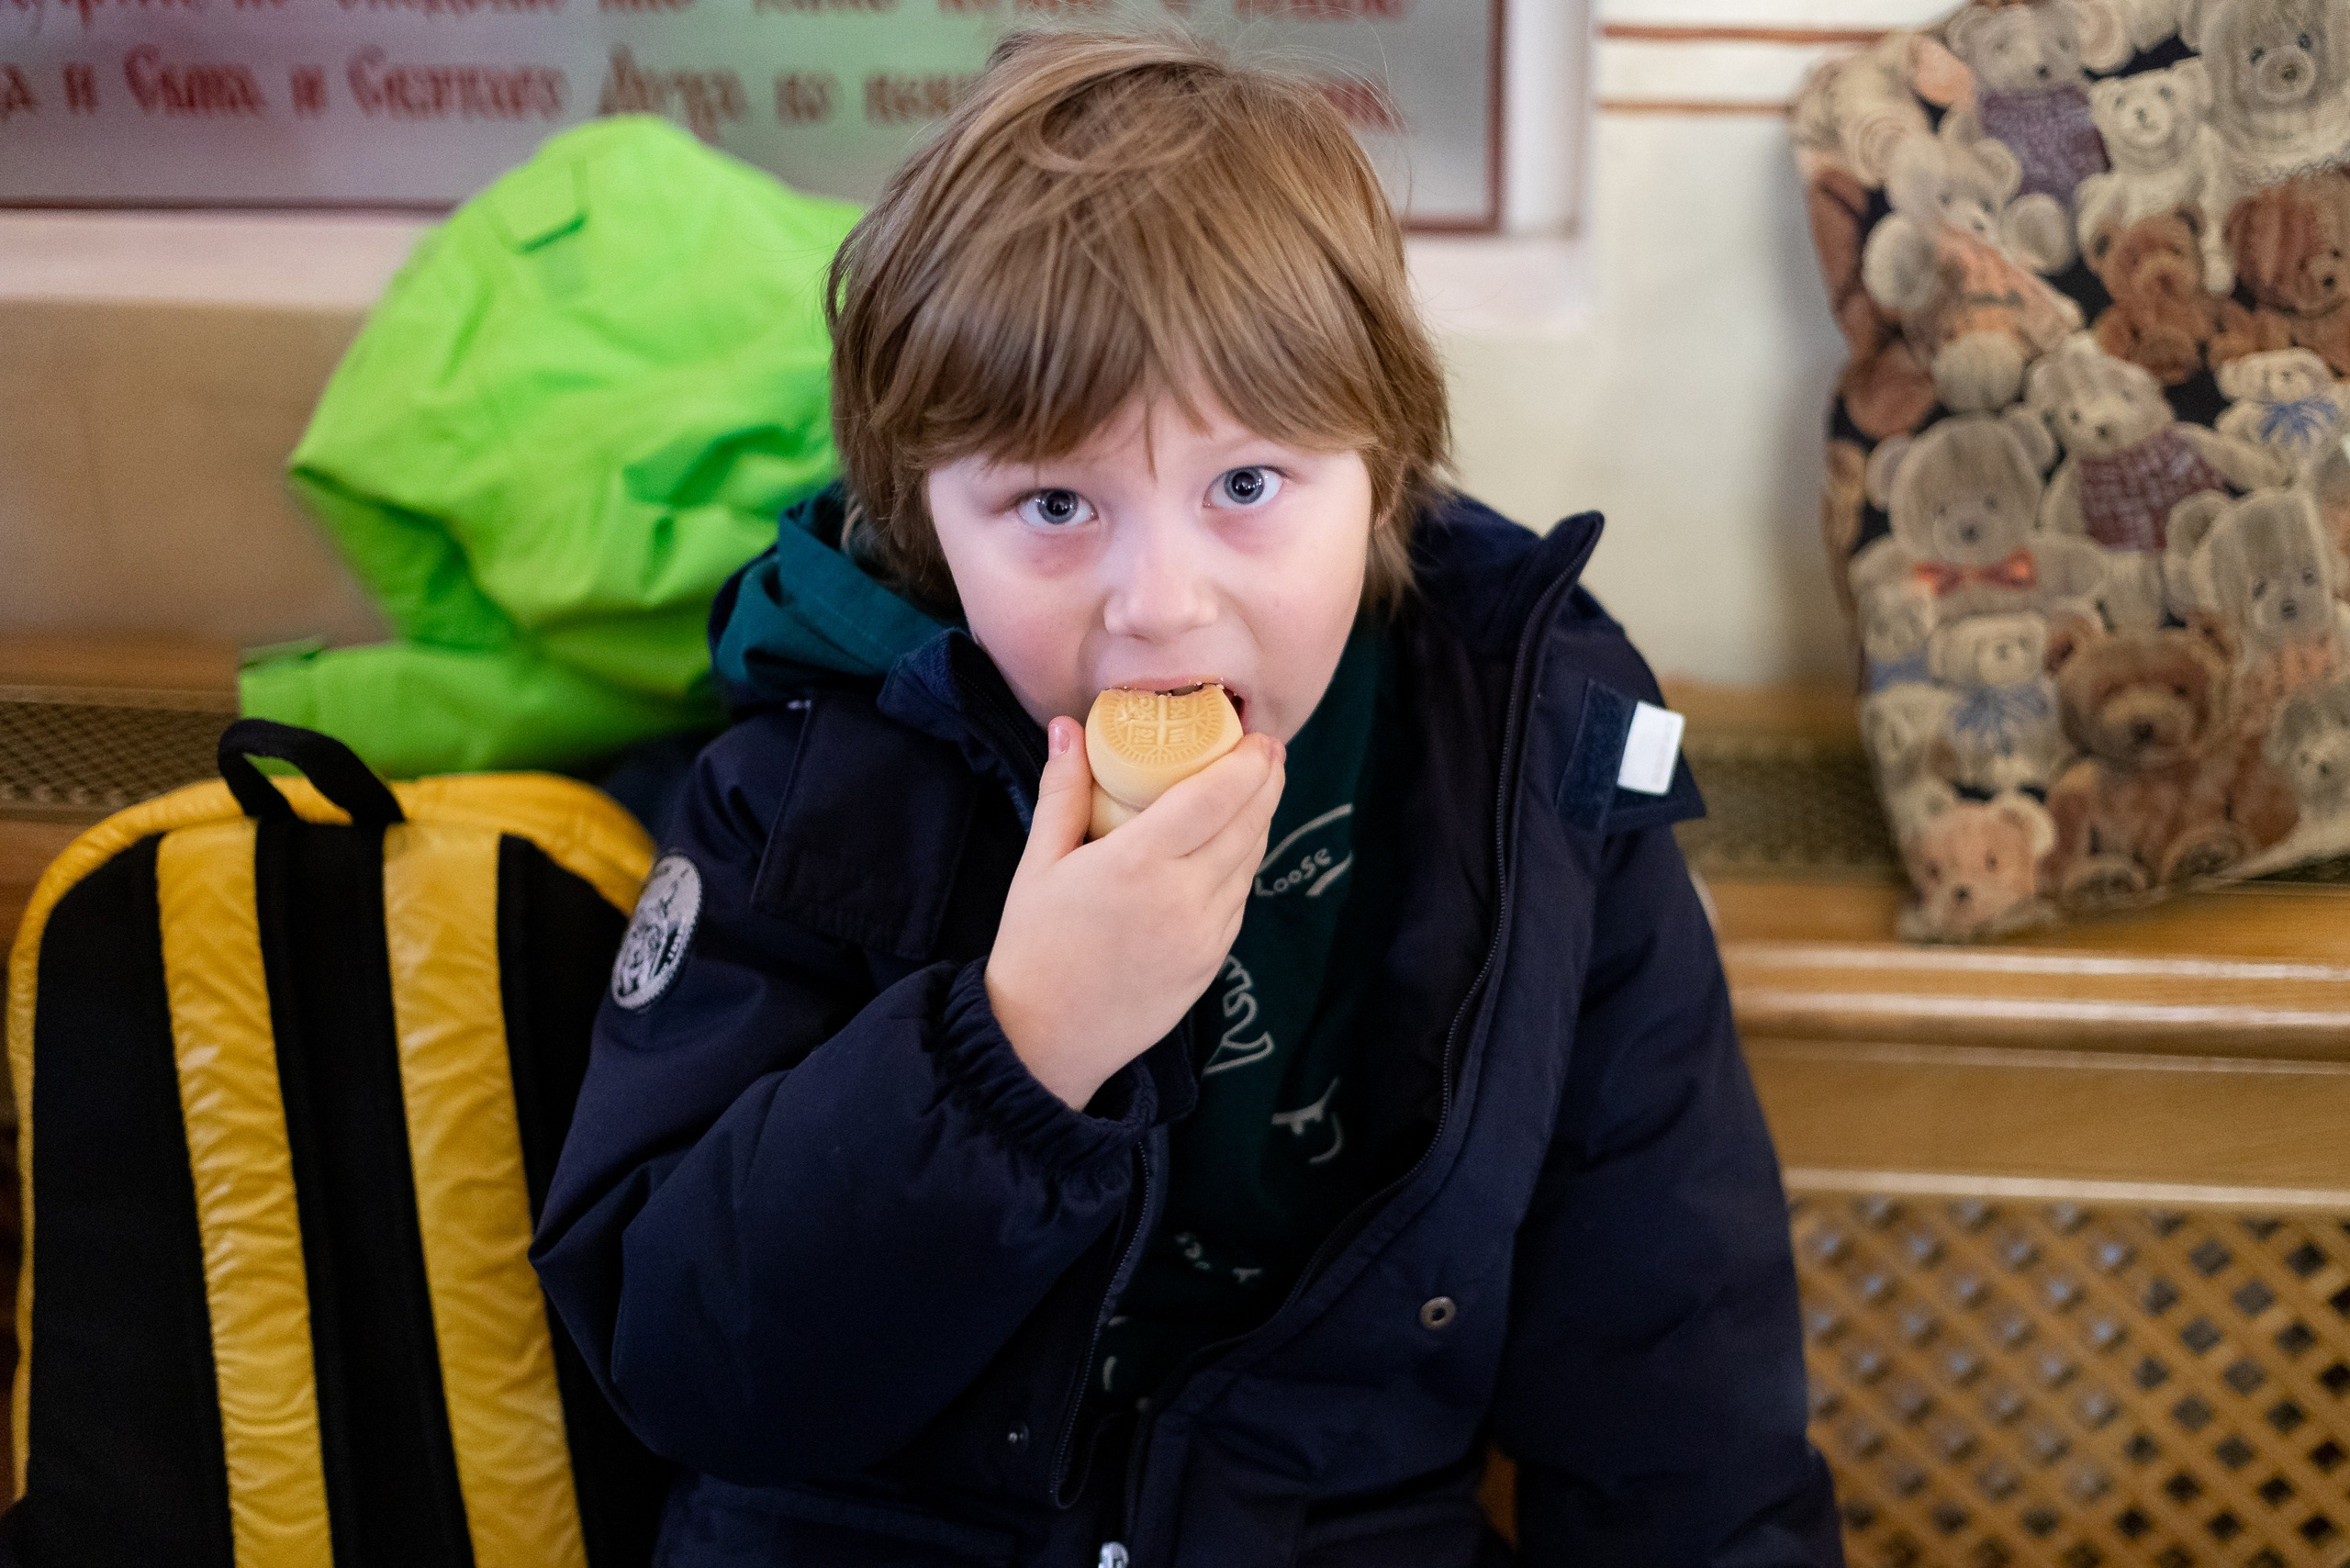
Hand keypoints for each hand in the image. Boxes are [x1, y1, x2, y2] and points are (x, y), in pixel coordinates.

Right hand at [985, 716, 1283, 1109]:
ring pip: (1249, 863)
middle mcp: (1182, 897)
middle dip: (1266, 781)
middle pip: (1247, 824)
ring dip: (1260, 821)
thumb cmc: (1035, 945)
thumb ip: (1063, 791)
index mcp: (1137, 863)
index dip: (1246, 762)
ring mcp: (1204, 934)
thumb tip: (1068, 726)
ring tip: (1257, 790)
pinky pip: (1239, 900)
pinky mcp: (1212, 962)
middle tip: (1268, 750)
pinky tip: (1234, 847)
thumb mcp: (1039, 863)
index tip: (1257, 736)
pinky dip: (1243, 865)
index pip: (1214, 796)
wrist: (1046, 1039)